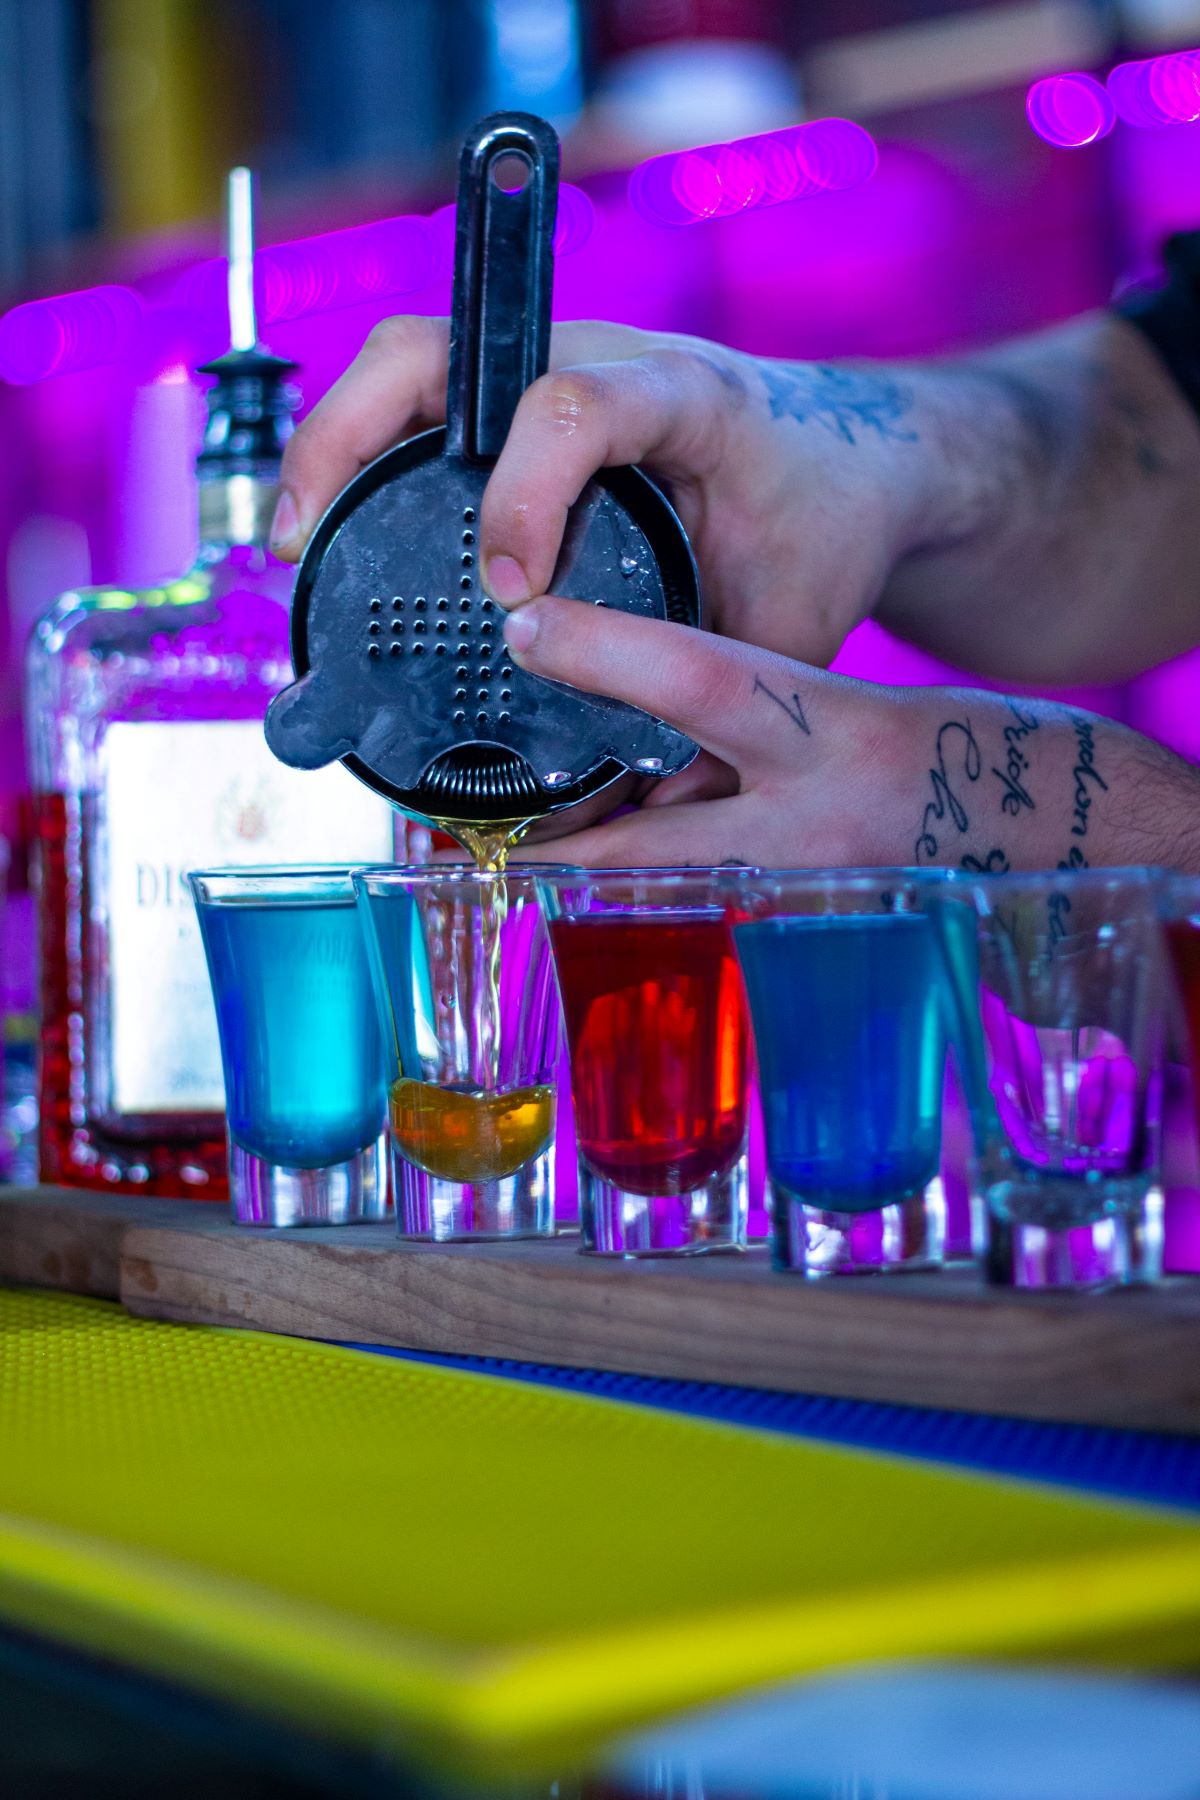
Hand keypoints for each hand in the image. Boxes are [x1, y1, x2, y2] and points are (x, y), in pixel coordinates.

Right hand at [271, 316, 944, 667]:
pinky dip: (365, 450)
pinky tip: (338, 523)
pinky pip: (424, 399)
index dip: (524, 496)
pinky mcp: (530, 397)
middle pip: (444, 348)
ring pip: (412, 361)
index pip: (577, 408)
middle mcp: (608, 357)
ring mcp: (558, 366)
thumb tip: (629, 820)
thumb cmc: (824, 529)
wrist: (852, 455)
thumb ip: (712, 706)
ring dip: (335, 439)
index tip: (509, 594)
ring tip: (298, 541)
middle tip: (305, 542)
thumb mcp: (788, 623)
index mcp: (688, 398)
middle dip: (352, 435)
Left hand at [499, 595, 1185, 873]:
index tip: (526, 631)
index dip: (609, 654)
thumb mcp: (853, 705)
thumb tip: (624, 692)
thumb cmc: (951, 752)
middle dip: (559, 852)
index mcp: (837, 735)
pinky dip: (648, 919)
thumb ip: (744, 708)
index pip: (705, 686)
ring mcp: (813, 899)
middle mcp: (819, 828)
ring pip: (676, 901)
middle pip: (660, 843)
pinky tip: (587, 911)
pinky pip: (709, 929)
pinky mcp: (811, 939)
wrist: (1053, 833)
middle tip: (464, 845)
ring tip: (500, 874)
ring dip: (592, 893)